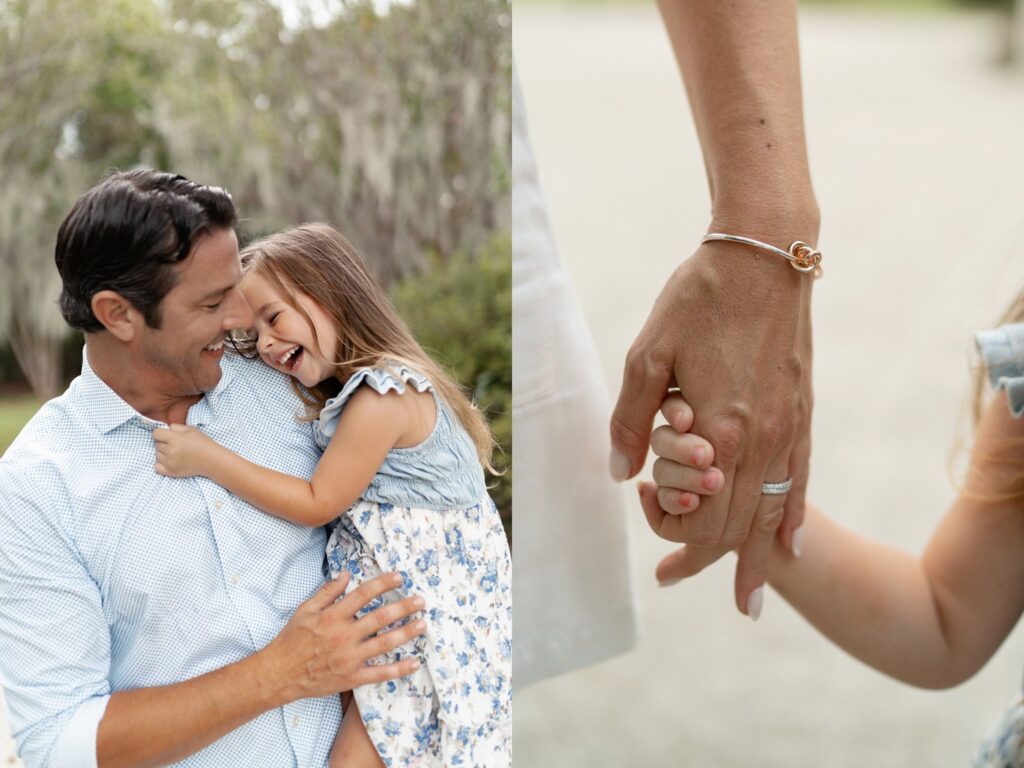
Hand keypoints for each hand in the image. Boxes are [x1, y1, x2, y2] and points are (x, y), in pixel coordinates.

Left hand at [153, 423, 221, 476]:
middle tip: (177, 445)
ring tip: (176, 453)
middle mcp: (170, 451)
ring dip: (163, 453)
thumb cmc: (202, 443)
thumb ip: (175, 427)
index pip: (155, 433)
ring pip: (157, 455)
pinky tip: (170, 461)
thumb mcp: (191, 429)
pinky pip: (156, 467)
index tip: (166, 436)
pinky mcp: (170, 472)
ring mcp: (169, 462)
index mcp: (175, 438)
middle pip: (157, 444)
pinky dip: (161, 464)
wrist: (212, 460)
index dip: (160, 433)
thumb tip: (165, 429)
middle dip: (164, 443)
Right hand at [259, 571, 425, 703]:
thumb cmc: (292, 640)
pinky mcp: (351, 677)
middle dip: (403, 607)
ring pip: (384, 643)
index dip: (383, 583)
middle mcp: (344, 635)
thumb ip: (327, 592)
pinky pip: (379, 673)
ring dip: (406, 633)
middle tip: (421, 601)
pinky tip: (415, 663)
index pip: (363, 594)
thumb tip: (346, 574)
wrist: (280, 674)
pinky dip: (399, 669)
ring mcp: (349, 657)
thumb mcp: (305, 610)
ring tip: (423, 624)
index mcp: (333, 616)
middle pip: (380, 618)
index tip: (399, 577)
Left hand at [610, 240, 812, 615]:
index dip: (668, 529)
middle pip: (735, 526)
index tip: (643, 507)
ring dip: (756, 561)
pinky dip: (792, 518)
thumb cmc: (699, 299)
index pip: (698, 515)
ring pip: (773, 515)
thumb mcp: (648, 354)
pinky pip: (802, 480)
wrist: (764, 255)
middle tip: (671, 579)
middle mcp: (762, 440)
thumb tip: (620, 474)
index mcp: (719, 430)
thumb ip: (631, 420)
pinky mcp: (805, 413)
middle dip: (702, 558)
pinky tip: (793, 545)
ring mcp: (791, 429)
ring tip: (747, 601)